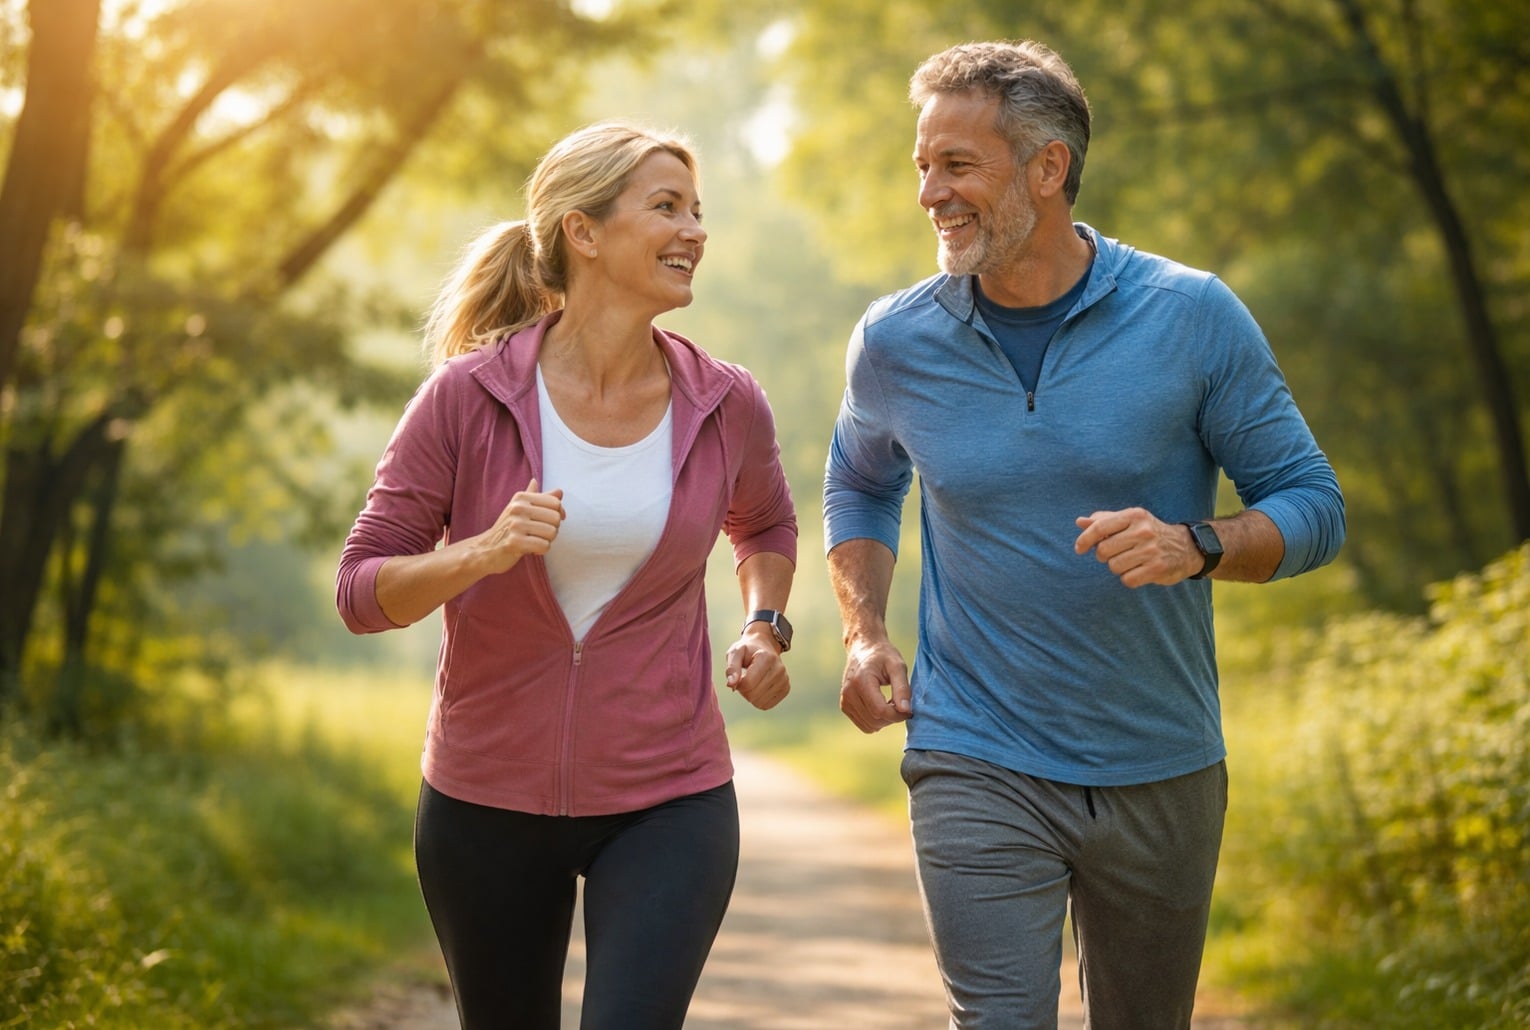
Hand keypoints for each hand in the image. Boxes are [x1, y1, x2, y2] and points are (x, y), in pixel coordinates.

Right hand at [474, 478, 565, 573]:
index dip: (558, 515)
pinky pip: (544, 546)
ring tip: (534, 541)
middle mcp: (517, 508)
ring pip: (552, 533)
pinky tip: (530, 549)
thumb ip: (541, 499)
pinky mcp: (515, 542)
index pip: (555, 503)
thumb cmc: (508, 529)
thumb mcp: (521, 509)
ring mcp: (515, 525)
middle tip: (539, 534)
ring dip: (547, 541)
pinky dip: (541, 551)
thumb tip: (559, 491)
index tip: (550, 522)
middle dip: (553, 530)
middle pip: (556, 518)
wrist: (486, 549)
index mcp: (521, 498)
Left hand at [725, 628, 790, 710]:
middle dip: (743, 690)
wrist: (765, 646)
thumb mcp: (735, 653)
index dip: (738, 683)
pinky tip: (759, 688)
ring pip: (759, 702)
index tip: (738, 676)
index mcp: (767, 657)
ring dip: (750, 696)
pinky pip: (766, 705)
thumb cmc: (748, 651)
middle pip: (753, 694)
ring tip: (752, 682)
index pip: (748, 683)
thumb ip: (731, 668)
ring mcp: (784, 680)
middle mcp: (779, 669)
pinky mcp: (785, 689)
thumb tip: (730, 684)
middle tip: (744, 679)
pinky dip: (758, 700)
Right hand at [839, 637, 910, 733]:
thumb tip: (906, 711)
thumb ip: (902, 689)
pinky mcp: (845, 706)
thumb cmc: (883, 655)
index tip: (909, 710)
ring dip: (885, 720)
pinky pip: (865, 725)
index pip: (880, 710)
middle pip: (875, 720)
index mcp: (861, 681)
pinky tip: (882, 706)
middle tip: (901, 704)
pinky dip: (876, 720)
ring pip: (870, 726)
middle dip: (892, 717)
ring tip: (891, 703)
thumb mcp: (898, 666)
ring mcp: (845, 701)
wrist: (863, 648)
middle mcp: (849, 692)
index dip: (897, 715)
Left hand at [1074, 507, 1198, 586]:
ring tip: (1130, 561)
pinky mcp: (1157, 568)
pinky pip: (1127, 580)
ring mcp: (1151, 550)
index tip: (1079, 549)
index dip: (1084, 540)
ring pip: (1114, 567)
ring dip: (1117, 568)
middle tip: (1116, 554)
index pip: (1100, 527)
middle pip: (1104, 551)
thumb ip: (1104, 520)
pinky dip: (1129, 578)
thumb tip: (1080, 522)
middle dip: (1104, 556)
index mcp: (1134, 515)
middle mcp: (1143, 531)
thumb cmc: (1150, 533)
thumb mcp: (1130, 521)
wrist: (1186, 547)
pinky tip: (1138, 571)